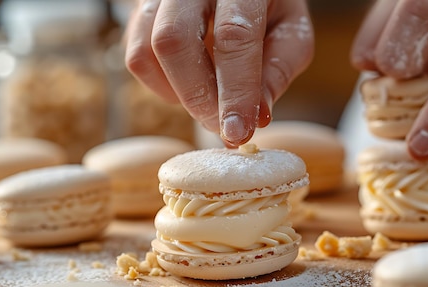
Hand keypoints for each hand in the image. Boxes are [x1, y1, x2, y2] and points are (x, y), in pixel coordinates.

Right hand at [124, 0, 313, 145]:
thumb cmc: (269, 9)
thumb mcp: (291, 33)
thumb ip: (278, 71)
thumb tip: (256, 118)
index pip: (234, 35)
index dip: (235, 90)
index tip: (238, 132)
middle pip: (175, 41)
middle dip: (198, 98)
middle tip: (221, 127)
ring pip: (146, 51)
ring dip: (177, 94)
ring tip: (209, 102)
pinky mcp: (140, 11)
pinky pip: (136, 57)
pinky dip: (161, 86)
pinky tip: (189, 84)